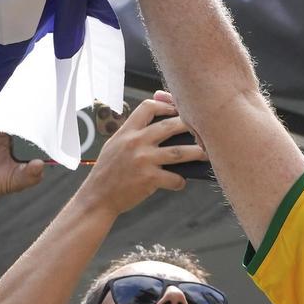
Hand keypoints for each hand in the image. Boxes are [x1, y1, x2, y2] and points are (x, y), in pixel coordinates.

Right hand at [80, 96, 207, 217]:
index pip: (148, 107)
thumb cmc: (108, 171)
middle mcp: (136, 142)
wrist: (97, 197)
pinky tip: (181, 182)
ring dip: (196, 152)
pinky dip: (180, 181)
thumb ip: (132, 132)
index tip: (176, 111)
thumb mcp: (115, 144)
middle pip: (170, 125)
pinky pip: (174, 177)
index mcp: (127, 131)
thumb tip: (156, 122)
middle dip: (189, 125)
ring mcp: (143, 160)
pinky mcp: (149, 179)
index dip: (165, 105)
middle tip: (202, 129)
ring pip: (179, 151)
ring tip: (205, 153)